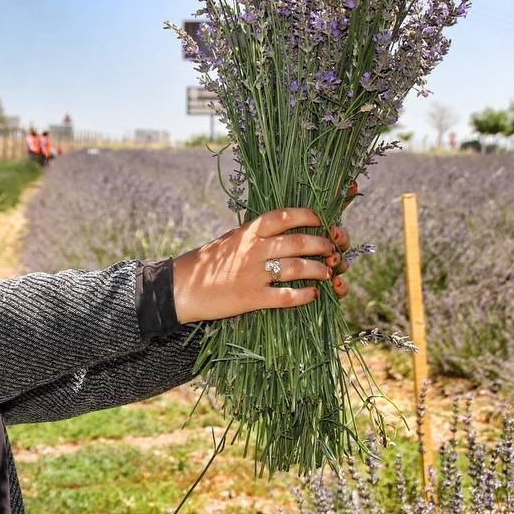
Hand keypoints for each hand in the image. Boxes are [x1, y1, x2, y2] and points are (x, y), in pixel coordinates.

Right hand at [171, 191, 355, 324]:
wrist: (181, 287)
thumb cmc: (206, 263)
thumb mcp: (230, 241)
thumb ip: (254, 237)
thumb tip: (282, 233)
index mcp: (248, 232)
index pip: (283, 216)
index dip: (307, 216)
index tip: (321, 220)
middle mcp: (253, 249)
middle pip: (297, 242)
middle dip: (321, 245)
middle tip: (332, 249)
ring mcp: (253, 273)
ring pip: (296, 268)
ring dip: (318, 269)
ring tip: (327, 272)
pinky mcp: (251, 297)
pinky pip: (285, 296)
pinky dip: (303, 295)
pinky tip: (313, 294)